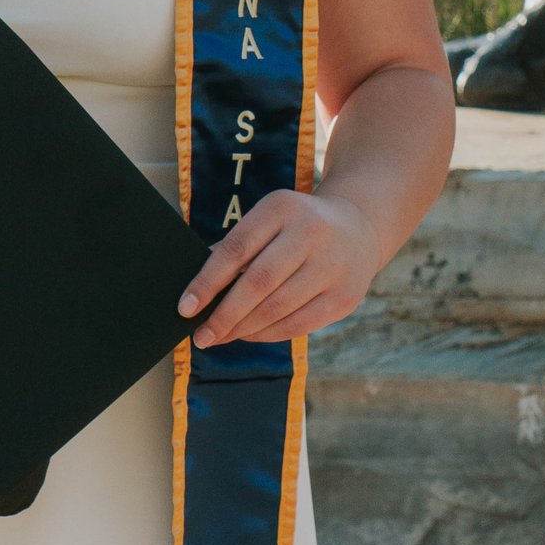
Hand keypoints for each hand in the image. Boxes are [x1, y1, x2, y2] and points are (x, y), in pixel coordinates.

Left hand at [177, 189, 382, 346]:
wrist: (359, 228)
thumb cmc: (296, 227)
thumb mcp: (269, 220)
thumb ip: (236, 247)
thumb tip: (196, 292)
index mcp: (283, 207)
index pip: (237, 248)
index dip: (207, 281)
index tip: (186, 307)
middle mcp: (311, 233)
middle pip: (258, 282)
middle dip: (224, 314)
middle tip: (201, 335)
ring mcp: (333, 266)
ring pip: (278, 308)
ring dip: (243, 329)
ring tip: (220, 337)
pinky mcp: (345, 297)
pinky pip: (298, 324)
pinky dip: (267, 334)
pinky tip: (249, 335)